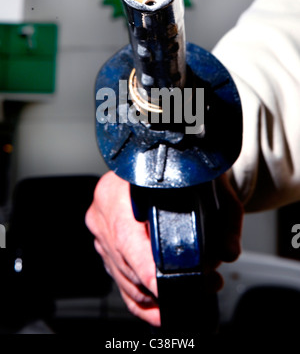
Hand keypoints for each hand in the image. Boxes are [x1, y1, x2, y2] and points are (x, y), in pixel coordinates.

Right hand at [85, 171, 243, 326]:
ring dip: (154, 296)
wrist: (168, 160)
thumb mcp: (210, 182)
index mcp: (117, 190)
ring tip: (193, 292)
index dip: (145, 268)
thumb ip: (226, 216)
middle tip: (203, 286)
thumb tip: (228, 251)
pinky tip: (162, 311)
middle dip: (161, 286)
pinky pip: (119, 281)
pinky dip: (141, 301)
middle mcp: (103, 212)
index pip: (126, 237)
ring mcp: (101, 231)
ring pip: (123, 278)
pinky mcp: (106, 246)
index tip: (164, 286)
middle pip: (126, 264)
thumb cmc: (183, 170)